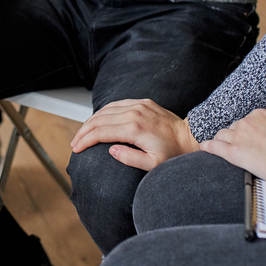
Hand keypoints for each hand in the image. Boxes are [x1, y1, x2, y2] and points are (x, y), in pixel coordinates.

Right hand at [71, 98, 197, 170]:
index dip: (85, 141)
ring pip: (105, 109)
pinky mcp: (142, 102)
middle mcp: (134, 112)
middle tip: (74, 143)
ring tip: (82, 133)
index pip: (100, 132)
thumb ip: (130, 158)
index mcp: (134, 128)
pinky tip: (97, 120)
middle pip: (99, 119)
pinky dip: (103, 112)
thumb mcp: (153, 163)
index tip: (76, 149)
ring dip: (91, 121)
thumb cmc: (173, 153)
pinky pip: (117, 104)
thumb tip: (110, 150)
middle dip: (83, 131)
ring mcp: (138, 105)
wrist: (190, 136)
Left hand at [199, 108, 265, 187]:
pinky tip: (203, 148)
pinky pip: (215, 147)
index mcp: (259, 114)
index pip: (246, 120)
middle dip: (236, 136)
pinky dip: (208, 147)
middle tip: (240, 146)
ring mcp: (238, 137)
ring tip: (220, 147)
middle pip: (233, 128)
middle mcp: (246, 122)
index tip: (250, 138)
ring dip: (222, 141)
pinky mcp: (234, 153)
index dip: (248, 130)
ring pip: (222, 136)